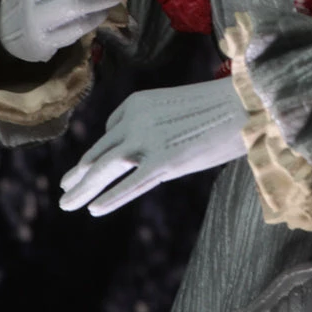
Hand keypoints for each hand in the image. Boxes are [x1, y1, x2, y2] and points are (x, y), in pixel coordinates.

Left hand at [59, 76, 248, 214]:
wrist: (246, 104)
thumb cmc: (220, 106)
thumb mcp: (176, 109)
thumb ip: (154, 127)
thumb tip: (146, 155)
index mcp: (136, 102)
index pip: (111, 129)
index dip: (106, 149)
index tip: (101, 165)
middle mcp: (134, 120)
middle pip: (99, 151)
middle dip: (79, 173)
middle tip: (64, 188)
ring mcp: (146, 141)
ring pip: (104, 169)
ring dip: (83, 188)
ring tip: (66, 204)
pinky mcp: (163, 162)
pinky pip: (130, 184)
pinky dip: (110, 198)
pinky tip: (93, 209)